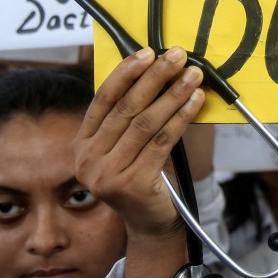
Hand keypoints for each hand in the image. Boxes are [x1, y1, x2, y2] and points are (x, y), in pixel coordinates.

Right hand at [74, 46, 205, 240]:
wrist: (150, 225)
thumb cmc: (142, 178)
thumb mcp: (125, 147)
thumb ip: (129, 118)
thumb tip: (156, 71)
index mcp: (82, 145)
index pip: (103, 99)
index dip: (125, 73)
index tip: (148, 52)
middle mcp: (87, 160)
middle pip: (126, 108)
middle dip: (154, 78)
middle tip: (177, 57)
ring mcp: (107, 174)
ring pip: (145, 123)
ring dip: (173, 94)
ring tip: (192, 76)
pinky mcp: (131, 184)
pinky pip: (162, 141)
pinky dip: (181, 117)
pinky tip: (195, 102)